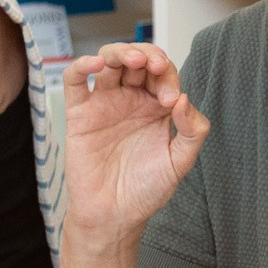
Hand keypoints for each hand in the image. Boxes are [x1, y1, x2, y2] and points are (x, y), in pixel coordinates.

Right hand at [62, 42, 210, 243]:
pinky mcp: (80, 113)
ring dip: (121, 52)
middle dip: (148, 56)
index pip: (164, 75)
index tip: (170, 100)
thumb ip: (192, 131)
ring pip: (109, 62)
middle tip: (155, 66)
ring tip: (134, 60)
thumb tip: (184, 98)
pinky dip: (82, 65)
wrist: (114, 215)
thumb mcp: (180, 162)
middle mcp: (132, 100)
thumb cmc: (147, 190)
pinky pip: (75, 81)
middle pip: (137, 60)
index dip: (168, 77)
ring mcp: (105, 103)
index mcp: (157, 107)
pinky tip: (96, 63)